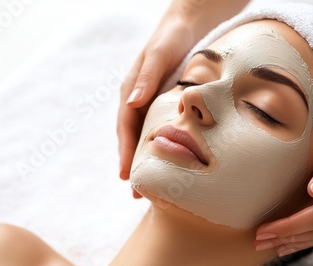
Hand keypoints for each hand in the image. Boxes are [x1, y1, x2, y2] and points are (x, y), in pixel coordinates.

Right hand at [118, 17, 196, 192]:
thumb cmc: (172, 37)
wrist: (187, 24)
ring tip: (151, 187)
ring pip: (145, 136)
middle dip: (133, 165)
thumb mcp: (159, 54)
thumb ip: (146, 77)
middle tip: (138, 195)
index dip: (125, 152)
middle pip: (132, 137)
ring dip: (145, 160)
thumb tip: (132, 103)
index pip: (125, 128)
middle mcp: (138, 99)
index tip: (127, 177)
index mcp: (131, 90)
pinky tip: (167, 162)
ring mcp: (150, 102)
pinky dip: (159, 147)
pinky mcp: (164, 102)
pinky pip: (158, 129)